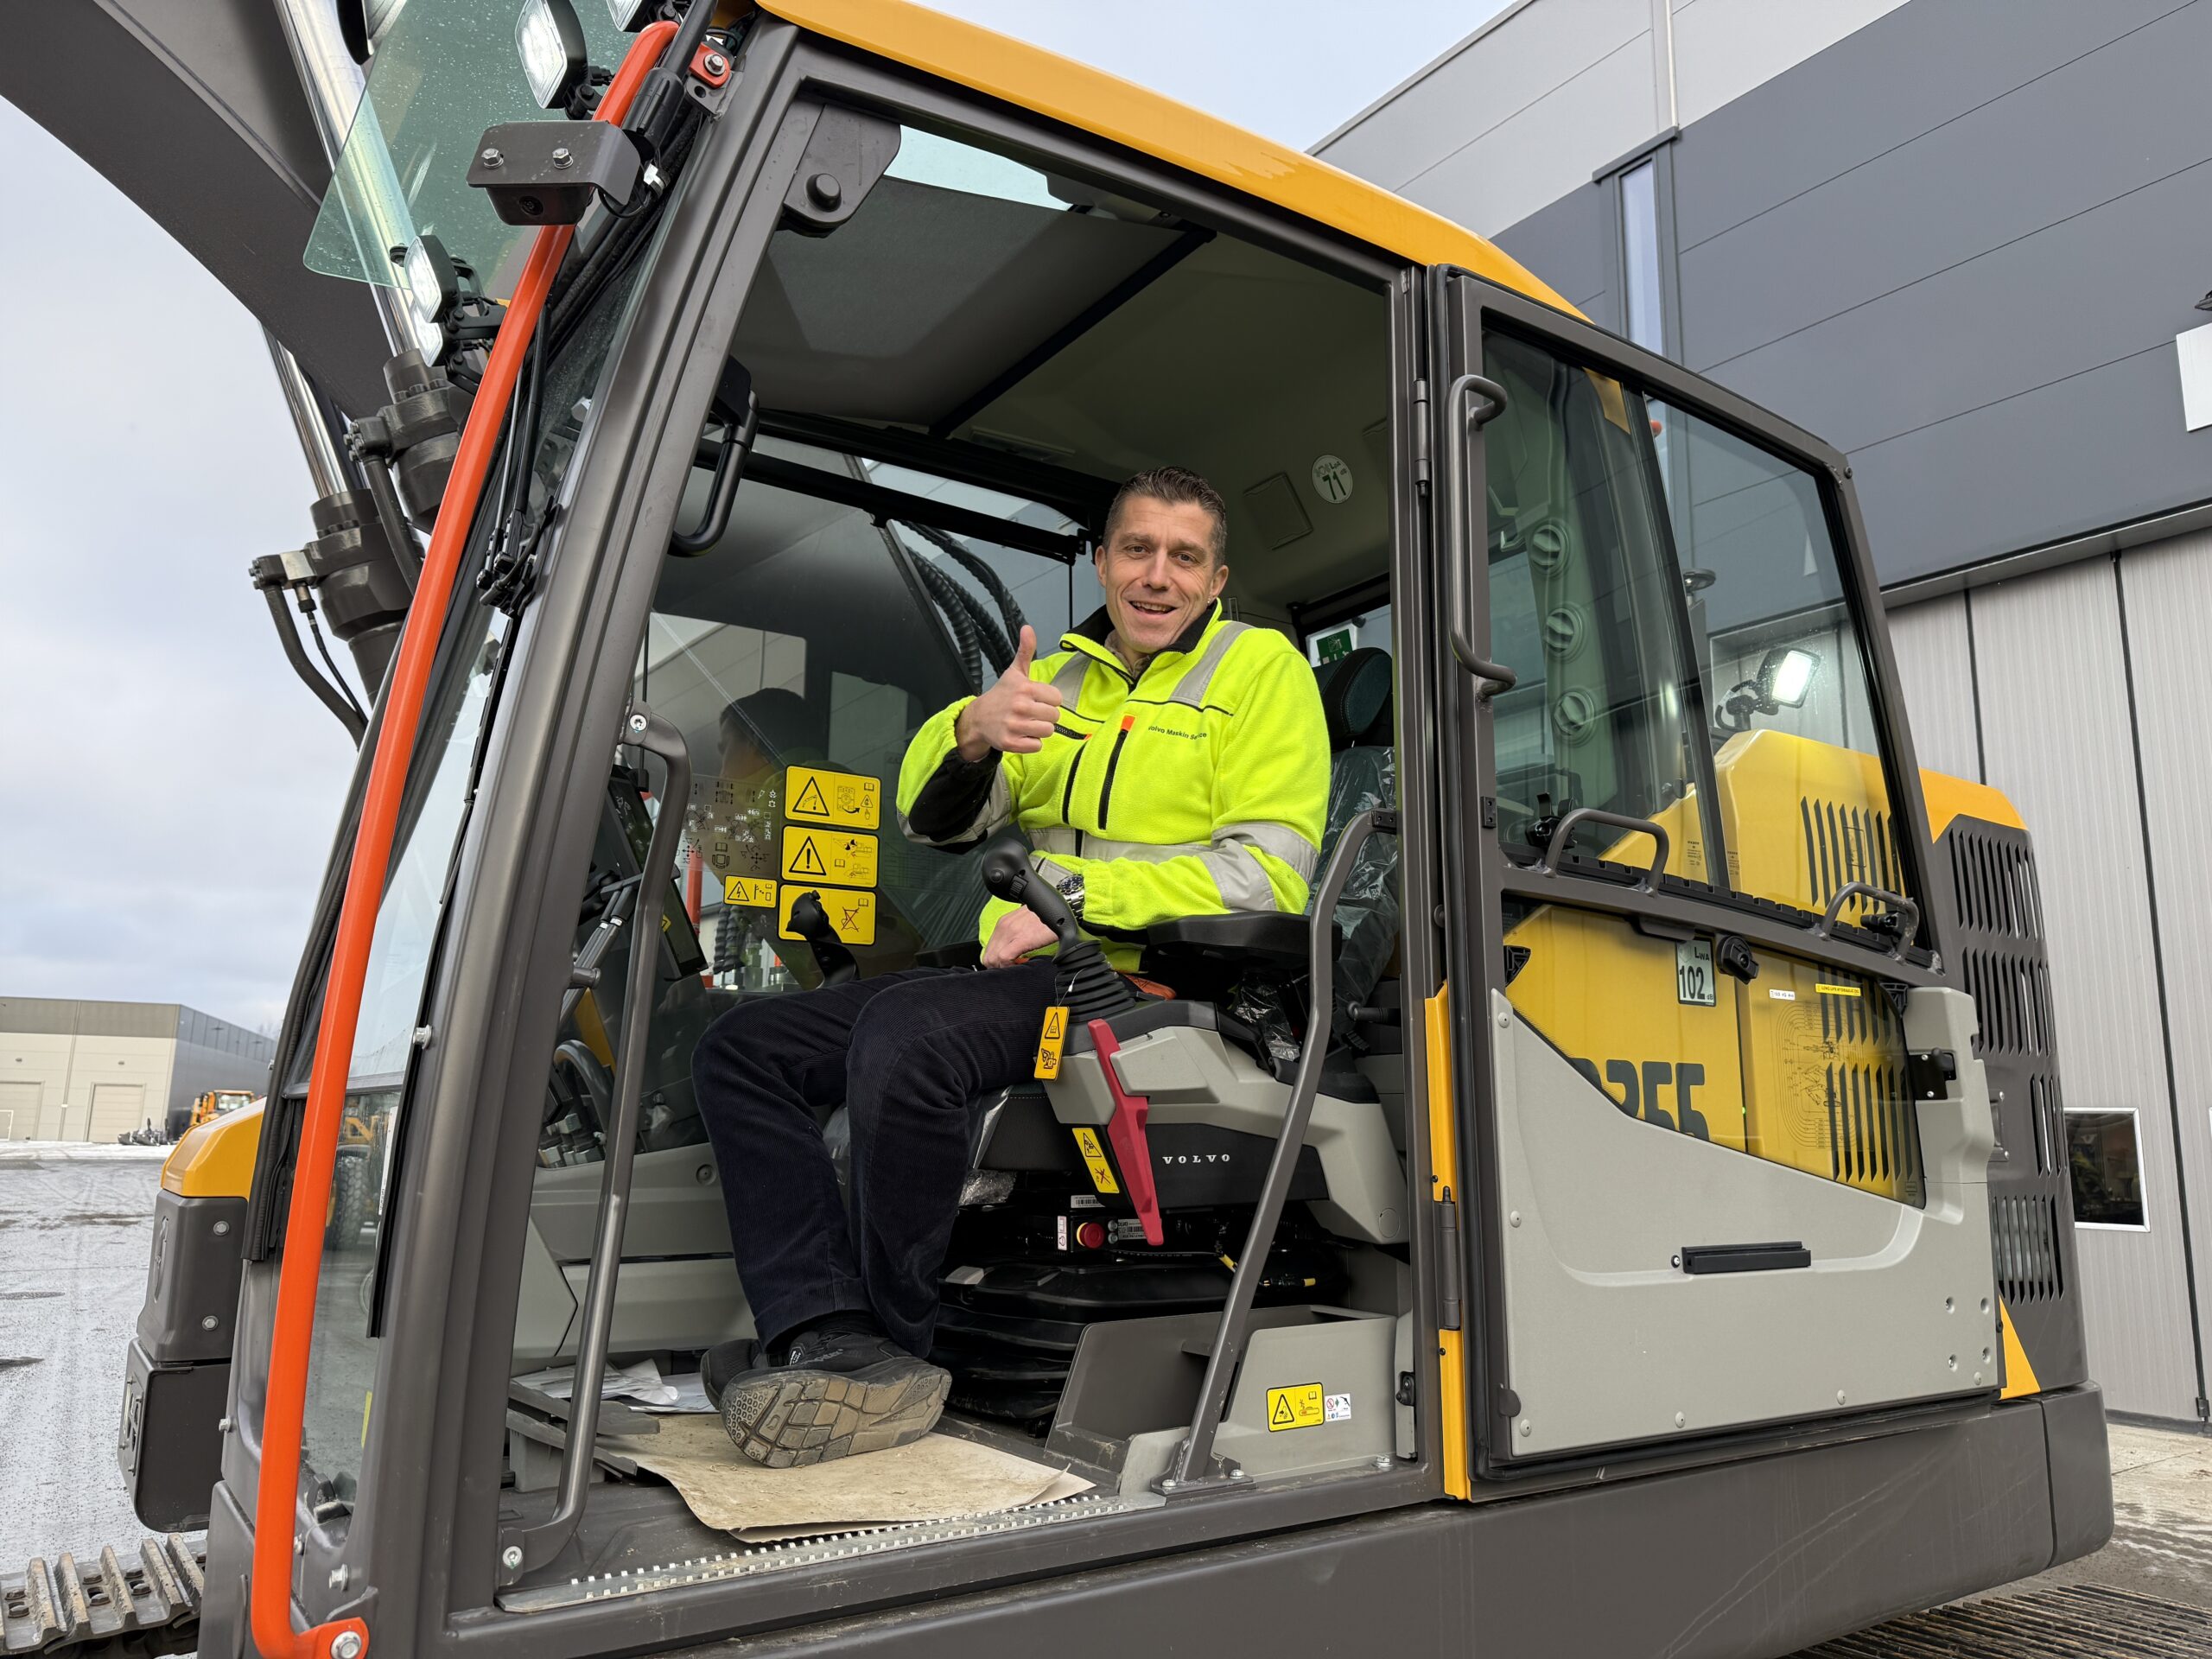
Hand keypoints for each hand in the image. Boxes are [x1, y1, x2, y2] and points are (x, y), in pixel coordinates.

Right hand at [955, 626, 1062, 759]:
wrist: (978, 718)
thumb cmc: (1001, 695)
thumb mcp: (1014, 672)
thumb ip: (1025, 651)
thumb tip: (1027, 627)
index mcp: (1025, 688)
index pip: (1057, 698)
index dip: (1049, 700)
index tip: (1037, 699)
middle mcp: (1020, 706)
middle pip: (1054, 717)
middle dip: (1045, 716)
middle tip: (1031, 713)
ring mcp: (1015, 726)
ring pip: (1047, 731)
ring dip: (1039, 730)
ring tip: (1027, 724)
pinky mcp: (1011, 743)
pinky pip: (1037, 746)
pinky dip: (1031, 743)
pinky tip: (1021, 734)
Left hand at [983, 905, 1058, 967]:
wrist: (1062, 912)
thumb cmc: (1047, 918)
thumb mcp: (1025, 924)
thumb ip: (1015, 935)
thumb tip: (1012, 950)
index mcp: (1004, 923)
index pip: (988, 949)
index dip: (996, 961)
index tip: (1008, 963)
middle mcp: (1004, 926)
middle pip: (987, 956)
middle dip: (998, 966)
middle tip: (1013, 967)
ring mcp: (1011, 932)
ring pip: (993, 959)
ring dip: (1004, 967)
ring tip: (1019, 964)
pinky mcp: (1021, 939)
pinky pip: (1004, 958)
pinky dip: (1010, 966)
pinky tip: (1023, 963)